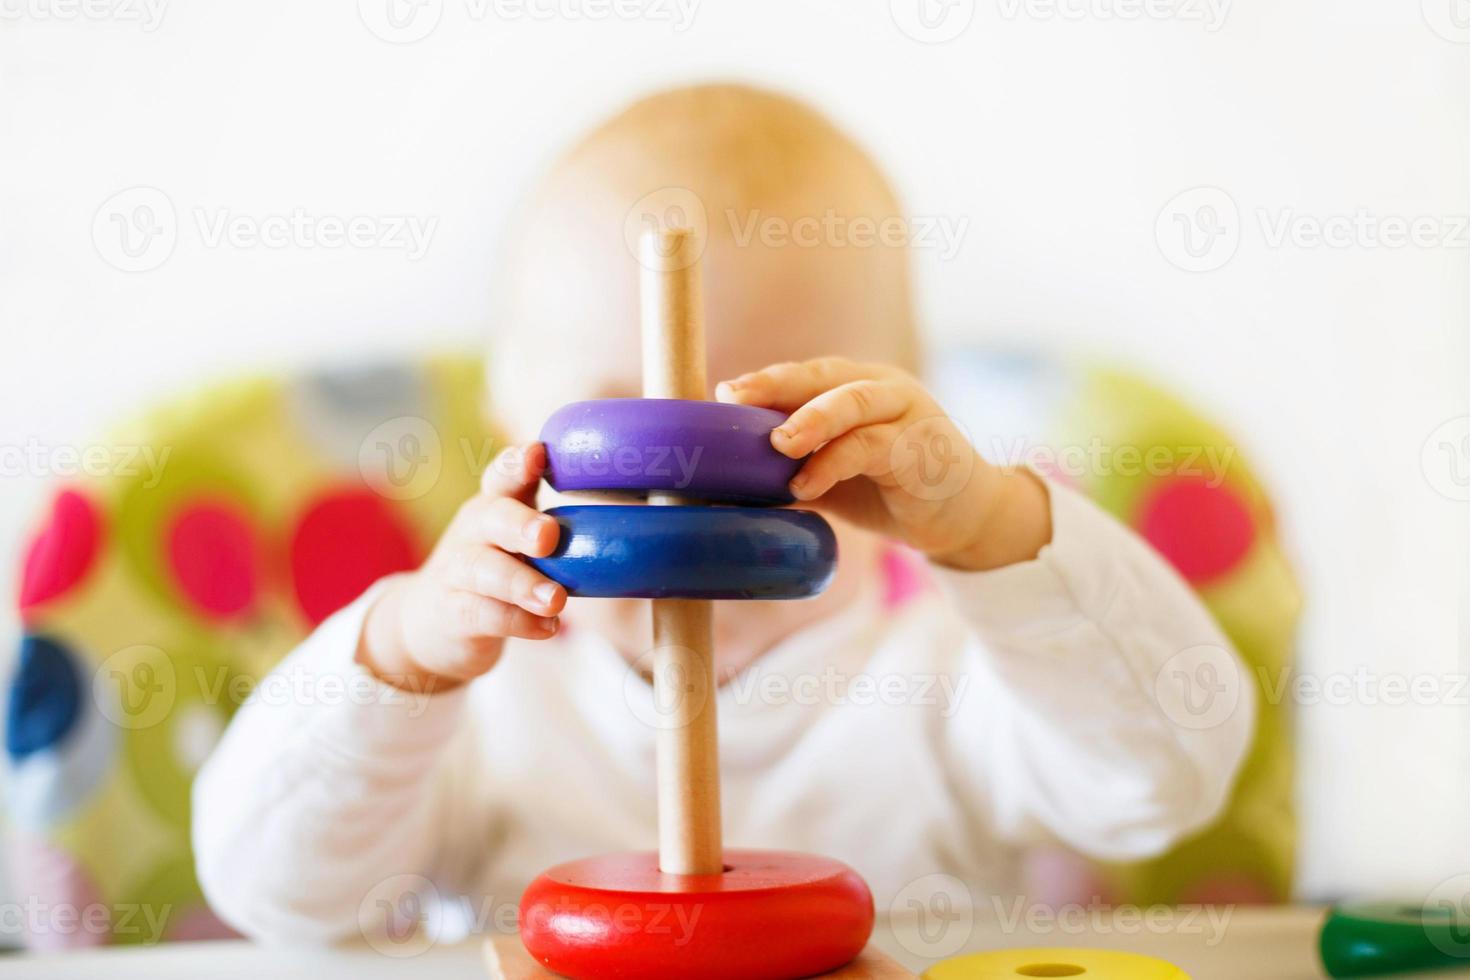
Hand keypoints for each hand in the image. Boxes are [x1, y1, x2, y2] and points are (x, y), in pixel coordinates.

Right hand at [357, 443, 565, 691]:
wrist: (429, 621)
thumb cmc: (494, 569)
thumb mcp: (517, 539)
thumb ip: (556, 527)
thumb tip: (630, 526)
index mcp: (495, 505)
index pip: (503, 476)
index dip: (517, 463)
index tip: (538, 453)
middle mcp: (473, 531)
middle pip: (491, 518)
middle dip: (520, 524)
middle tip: (549, 536)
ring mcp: (457, 571)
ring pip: (483, 569)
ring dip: (521, 583)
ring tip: (555, 599)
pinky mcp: (451, 612)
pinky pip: (481, 614)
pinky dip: (515, 621)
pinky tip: (546, 628)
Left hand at [716, 357, 1051, 570]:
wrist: (964, 516)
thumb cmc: (889, 490)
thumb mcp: (833, 473)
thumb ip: (794, 464)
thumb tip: (725, 479)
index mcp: (858, 386)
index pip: (806, 375)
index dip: (765, 381)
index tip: (722, 394)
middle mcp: (882, 389)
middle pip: (825, 376)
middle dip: (776, 384)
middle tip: (734, 398)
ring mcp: (907, 413)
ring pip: (853, 402)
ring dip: (810, 420)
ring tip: (777, 445)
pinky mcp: (922, 447)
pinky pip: (872, 446)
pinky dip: (834, 463)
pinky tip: (806, 485)